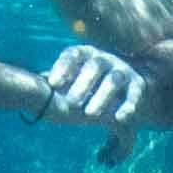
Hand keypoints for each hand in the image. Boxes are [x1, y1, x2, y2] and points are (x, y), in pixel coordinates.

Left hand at [32, 39, 160, 129]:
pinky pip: (134, 94)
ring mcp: (121, 70)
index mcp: (84, 54)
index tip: (52, 84)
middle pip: (94, 66)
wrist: (117, 85)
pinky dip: (128, 105)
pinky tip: (119, 118)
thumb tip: (35, 83)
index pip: (72, 55)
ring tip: (90, 114)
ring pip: (114, 80)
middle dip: (82, 84)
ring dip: (102, 96)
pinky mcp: (136, 85)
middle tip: (71, 103)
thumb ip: (53, 83)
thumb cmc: (82, 85)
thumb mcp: (67, 81)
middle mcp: (103, 59)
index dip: (62, 68)